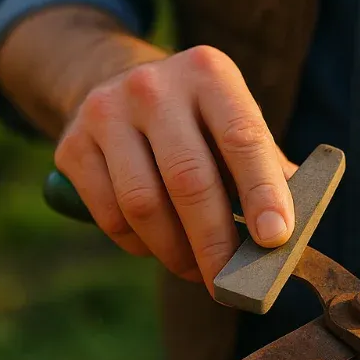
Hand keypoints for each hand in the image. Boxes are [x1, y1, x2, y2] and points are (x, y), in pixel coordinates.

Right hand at [53, 45, 297, 293]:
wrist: (114, 85)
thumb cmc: (197, 122)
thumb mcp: (234, 122)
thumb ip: (266, 171)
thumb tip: (288, 236)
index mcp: (209, 74)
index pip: (242, 138)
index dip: (261, 192)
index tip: (275, 239)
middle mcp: (154, 86)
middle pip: (188, 180)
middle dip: (215, 243)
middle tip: (232, 285)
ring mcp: (105, 113)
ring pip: (143, 205)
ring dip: (176, 253)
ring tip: (199, 272)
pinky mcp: (71, 145)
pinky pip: (110, 216)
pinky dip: (139, 246)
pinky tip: (159, 247)